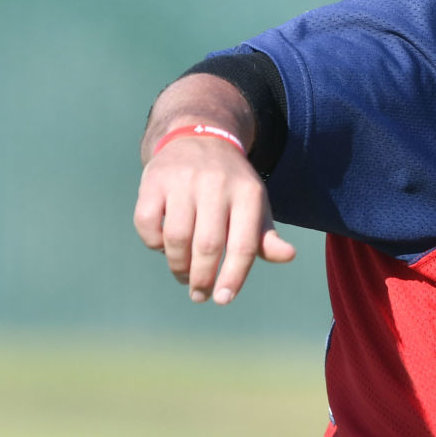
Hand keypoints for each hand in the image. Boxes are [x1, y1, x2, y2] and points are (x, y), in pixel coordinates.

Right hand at [133, 133, 293, 303]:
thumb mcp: (255, 206)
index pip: (244, 243)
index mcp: (249, 194)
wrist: (199, 137)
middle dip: (203, 278)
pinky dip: (154, 243)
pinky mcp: (154, 179)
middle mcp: (217, 185)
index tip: (224, 299)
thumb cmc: (232, 186)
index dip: (234, 276)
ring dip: (178, 265)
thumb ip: (266, 236)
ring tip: (183, 275)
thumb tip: (288, 256)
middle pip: (209, 245)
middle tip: (200, 294)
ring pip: (177, 237)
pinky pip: (148, 222)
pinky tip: (163, 247)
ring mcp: (183, 180)